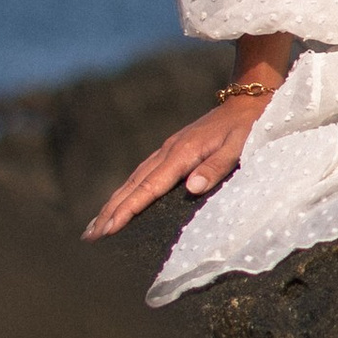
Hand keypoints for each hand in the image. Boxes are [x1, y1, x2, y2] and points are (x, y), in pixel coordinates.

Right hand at [83, 89, 273, 239]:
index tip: (109, 229)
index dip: (128, 210)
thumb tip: (192, 188)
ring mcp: (167, 150)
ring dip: (113, 203)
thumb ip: (217, 166)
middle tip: (89, 237)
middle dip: (110, 212)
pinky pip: (142, 174)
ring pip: (133, 180)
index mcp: (183, 153)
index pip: (149, 187)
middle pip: (133, 186)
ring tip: (94, 226)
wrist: (246, 100)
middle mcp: (168, 151)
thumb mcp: (239, 146)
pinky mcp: (171, 150)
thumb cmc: (248, 127)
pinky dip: (126, 191)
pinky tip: (119, 202)